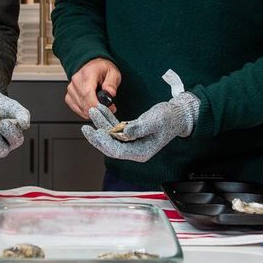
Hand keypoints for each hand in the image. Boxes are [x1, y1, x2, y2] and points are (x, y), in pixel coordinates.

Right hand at [65, 58, 120, 117]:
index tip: (104, 110)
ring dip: (92, 112)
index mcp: (88, 73)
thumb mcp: (113, 73)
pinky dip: (85, 112)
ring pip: (80, 107)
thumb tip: (110, 92)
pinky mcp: (69, 96)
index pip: (87, 92)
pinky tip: (92, 108)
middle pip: (84, 102)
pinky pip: (76, 109)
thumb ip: (112, 82)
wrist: (94, 67)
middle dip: (97, 110)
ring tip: (102, 106)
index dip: (95, 104)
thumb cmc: (102, 70)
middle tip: (109, 108)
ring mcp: (71, 89)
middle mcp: (76, 80)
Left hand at [81, 92, 199, 162]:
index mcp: (141, 151)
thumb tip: (125, 132)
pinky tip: (101, 111)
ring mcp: (132, 142)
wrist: (176, 115)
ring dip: (101, 125)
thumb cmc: (169, 118)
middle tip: (86, 128)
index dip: (105, 142)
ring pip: (111, 136)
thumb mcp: (155, 121)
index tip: (97, 132)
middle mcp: (135, 149)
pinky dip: (108, 120)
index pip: (118, 151)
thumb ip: (140, 128)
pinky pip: (115, 129)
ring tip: (93, 111)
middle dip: (97, 137)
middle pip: (110, 146)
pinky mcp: (130, 134)